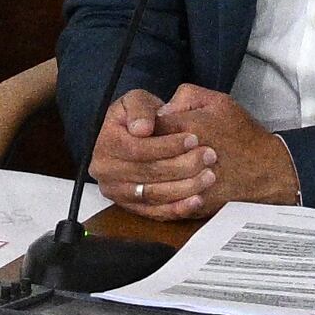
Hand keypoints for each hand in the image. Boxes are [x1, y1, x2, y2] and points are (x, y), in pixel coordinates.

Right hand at [90, 89, 215, 213]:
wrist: (137, 137)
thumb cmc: (140, 117)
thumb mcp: (137, 101)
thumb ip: (139, 109)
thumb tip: (141, 128)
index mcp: (105, 144)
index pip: (139, 149)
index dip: (168, 145)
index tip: (193, 138)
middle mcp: (106, 172)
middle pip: (148, 173)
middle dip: (182, 165)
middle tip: (209, 156)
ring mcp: (118, 192)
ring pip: (154, 195)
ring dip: (185, 187)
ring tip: (209, 175)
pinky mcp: (131, 207)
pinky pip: (155, 212)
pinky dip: (177, 208)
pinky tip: (197, 200)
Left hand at [146, 85, 299, 218]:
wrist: (267, 172)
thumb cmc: (243, 135)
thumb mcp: (218, 102)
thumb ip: (186, 97)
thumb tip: (160, 109)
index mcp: (186, 129)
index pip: (144, 127)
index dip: (141, 128)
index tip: (143, 129)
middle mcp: (182, 158)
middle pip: (141, 158)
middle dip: (137, 154)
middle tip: (139, 151)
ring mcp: (186, 185)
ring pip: (148, 184)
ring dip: (143, 177)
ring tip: (145, 170)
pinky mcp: (191, 205)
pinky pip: (162, 204)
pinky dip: (155, 197)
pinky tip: (156, 188)